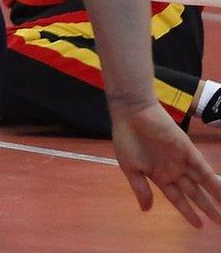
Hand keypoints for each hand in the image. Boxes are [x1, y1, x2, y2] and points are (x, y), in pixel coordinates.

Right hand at [111, 103, 220, 226]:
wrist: (131, 114)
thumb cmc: (127, 139)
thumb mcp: (129, 168)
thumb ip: (140, 189)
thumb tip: (146, 210)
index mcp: (159, 176)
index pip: (177, 198)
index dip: (188, 212)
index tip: (199, 225)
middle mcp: (174, 170)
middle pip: (193, 193)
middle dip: (206, 208)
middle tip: (219, 222)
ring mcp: (182, 161)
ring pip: (202, 183)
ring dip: (214, 196)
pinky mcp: (188, 150)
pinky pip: (203, 168)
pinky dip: (213, 180)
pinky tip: (220, 191)